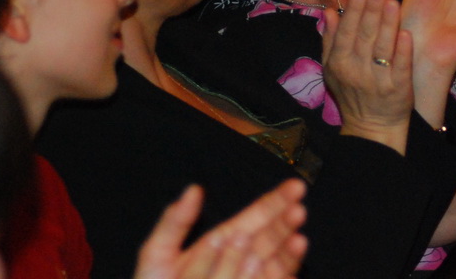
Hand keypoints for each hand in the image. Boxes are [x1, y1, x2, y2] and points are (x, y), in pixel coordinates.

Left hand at [135, 180, 306, 278]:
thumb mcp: (158, 255)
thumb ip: (175, 222)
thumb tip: (194, 189)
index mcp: (223, 240)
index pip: (256, 215)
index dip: (276, 201)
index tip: (295, 186)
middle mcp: (242, 259)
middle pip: (271, 236)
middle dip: (285, 222)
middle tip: (298, 209)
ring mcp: (249, 278)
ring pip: (275, 262)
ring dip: (287, 251)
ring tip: (297, 239)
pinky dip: (282, 274)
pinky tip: (286, 267)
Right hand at [321, 0, 412, 153]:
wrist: (372, 128)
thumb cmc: (351, 93)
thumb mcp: (331, 69)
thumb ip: (330, 40)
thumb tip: (329, 11)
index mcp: (339, 64)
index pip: (346, 33)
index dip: (354, 12)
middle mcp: (357, 71)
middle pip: (365, 37)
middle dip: (372, 11)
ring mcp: (379, 81)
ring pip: (383, 48)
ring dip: (388, 24)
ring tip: (393, 2)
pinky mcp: (398, 89)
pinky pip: (400, 67)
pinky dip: (402, 50)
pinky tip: (405, 33)